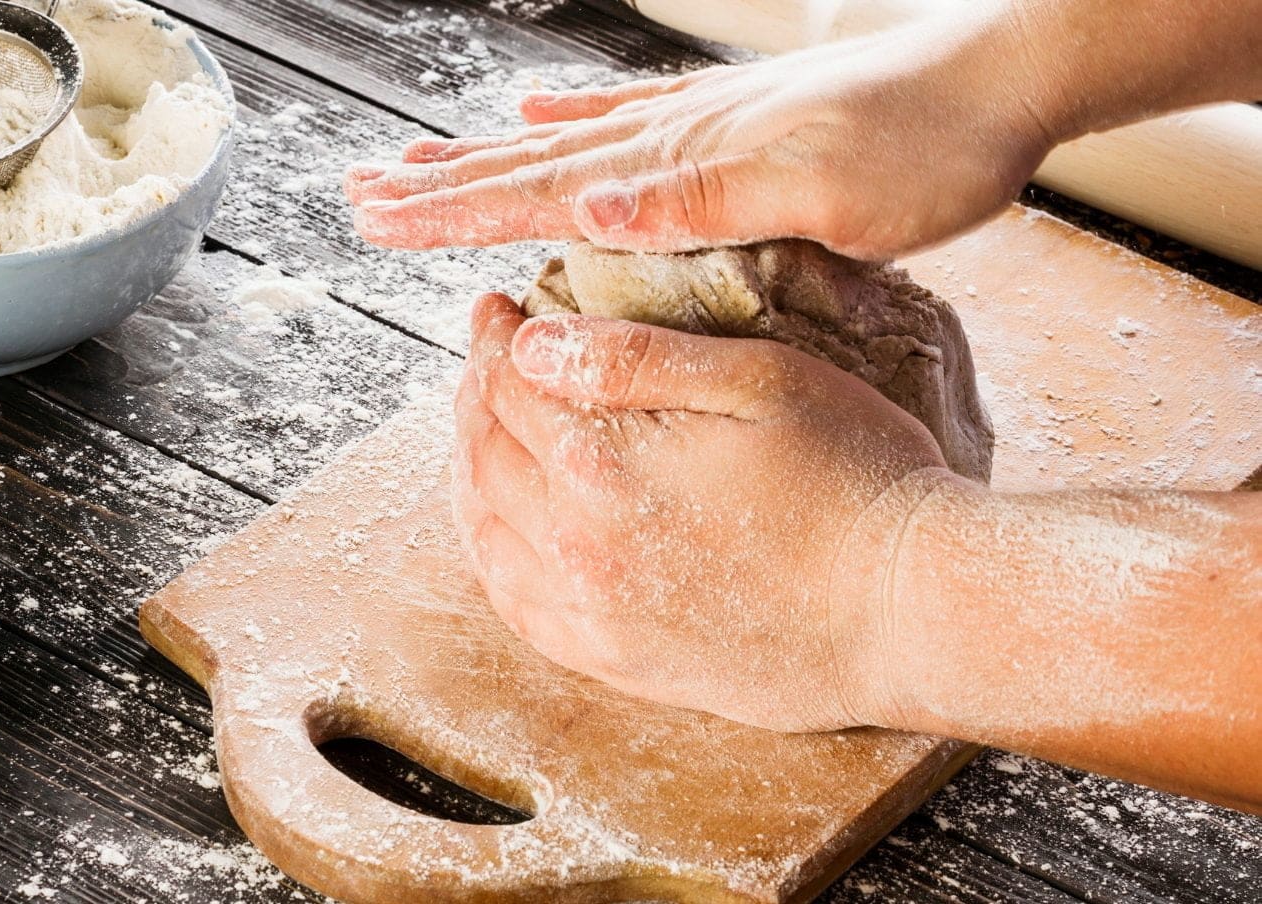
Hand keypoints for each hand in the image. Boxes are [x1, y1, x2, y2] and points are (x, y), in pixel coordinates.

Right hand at [348, 17, 1054, 258]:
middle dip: (440, 187)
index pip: (538, 192)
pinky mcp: (728, 120)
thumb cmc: (923, 148)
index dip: (452, 211)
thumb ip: (700, 200)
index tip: (375, 219)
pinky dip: (571, 126)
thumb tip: (587, 210)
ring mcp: (696, 123)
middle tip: (360, 194)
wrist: (996, 79)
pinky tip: (540, 118)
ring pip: (562, 146)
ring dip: (484, 160)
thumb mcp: (821, 190)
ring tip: (418, 162)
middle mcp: (672, 137)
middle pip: (528, 165)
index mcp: (679, 163)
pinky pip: (624, 123)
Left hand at [452, 294, 952, 730]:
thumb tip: (532, 343)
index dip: (494, 337)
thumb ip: (635, 357)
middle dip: (477, 394)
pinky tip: (502, 527)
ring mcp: (592, 610)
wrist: (911, 608)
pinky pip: (516, 604)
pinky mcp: (615, 659)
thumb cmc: (856, 478)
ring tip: (482, 430)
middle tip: (487, 360)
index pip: (508, 384)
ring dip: (472, 468)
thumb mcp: (759, 378)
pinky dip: (492, 553)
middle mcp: (578, 542)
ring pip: (487, 528)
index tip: (499, 309)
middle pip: (486, 453)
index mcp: (605, 461)